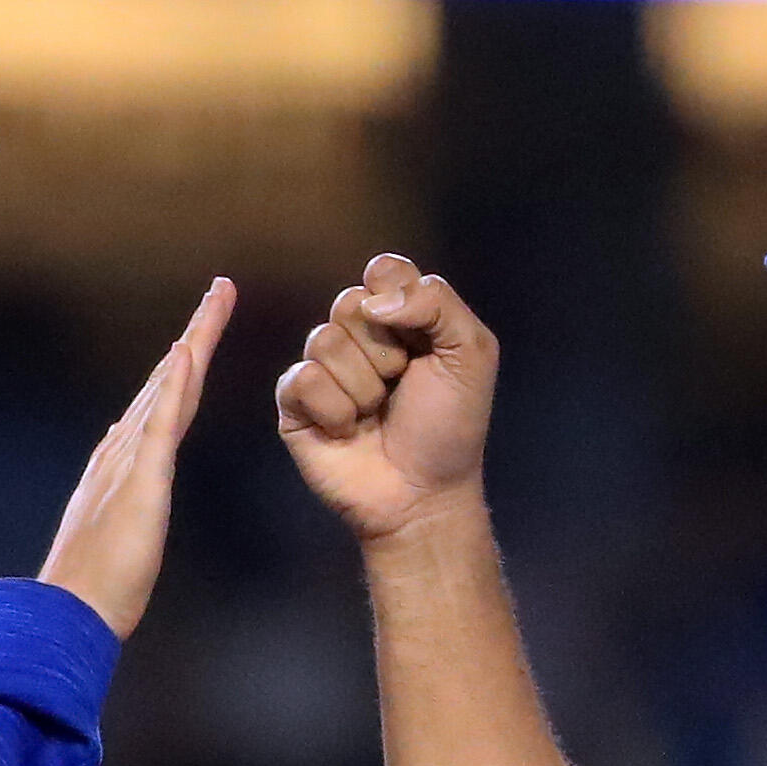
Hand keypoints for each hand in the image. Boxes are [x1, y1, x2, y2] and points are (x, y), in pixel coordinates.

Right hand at [38, 277, 234, 639]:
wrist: (71, 614)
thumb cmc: (96, 588)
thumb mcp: (122, 532)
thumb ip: (124, 498)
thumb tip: (124, 473)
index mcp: (127, 464)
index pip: (166, 403)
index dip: (187, 366)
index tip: (203, 332)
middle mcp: (124, 450)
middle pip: (169, 380)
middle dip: (196, 334)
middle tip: (222, 291)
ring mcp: (129, 461)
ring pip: (167, 388)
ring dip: (192, 342)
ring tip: (216, 301)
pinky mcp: (137, 481)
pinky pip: (159, 423)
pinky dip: (173, 385)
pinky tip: (187, 351)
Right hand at [276, 253, 497, 542]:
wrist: (424, 495)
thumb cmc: (450, 426)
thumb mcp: (470, 353)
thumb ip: (437, 303)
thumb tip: (373, 301)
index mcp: (400, 317)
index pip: (383, 270)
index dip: (398, 299)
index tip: (420, 339)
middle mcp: (358, 336)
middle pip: (349, 302)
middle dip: (384, 350)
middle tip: (401, 384)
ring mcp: (324, 368)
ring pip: (324, 340)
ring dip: (364, 386)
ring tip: (378, 413)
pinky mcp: (295, 402)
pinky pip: (303, 378)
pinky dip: (336, 409)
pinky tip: (350, 430)